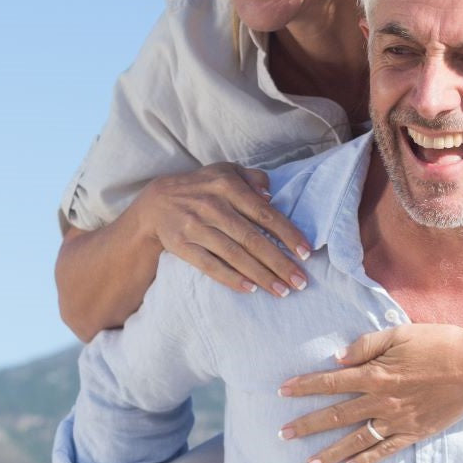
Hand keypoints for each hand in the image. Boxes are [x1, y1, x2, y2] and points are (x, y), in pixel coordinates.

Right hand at [132, 165, 311, 295]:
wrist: (156, 203)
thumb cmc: (201, 187)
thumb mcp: (225, 171)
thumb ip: (252, 178)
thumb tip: (272, 194)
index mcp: (228, 186)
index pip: (265, 213)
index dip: (288, 234)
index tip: (306, 253)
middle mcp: (213, 206)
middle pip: (253, 239)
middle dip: (280, 263)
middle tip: (301, 282)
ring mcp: (196, 227)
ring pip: (235, 256)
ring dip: (261, 276)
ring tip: (282, 291)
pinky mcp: (182, 245)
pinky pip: (210, 265)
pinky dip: (231, 279)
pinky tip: (251, 290)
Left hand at [276, 324, 462, 462]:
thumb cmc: (440, 343)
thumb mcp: (401, 333)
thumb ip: (367, 344)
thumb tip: (337, 358)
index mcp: (375, 374)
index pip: (330, 382)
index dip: (304, 386)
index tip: (282, 392)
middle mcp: (381, 401)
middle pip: (335, 415)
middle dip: (306, 425)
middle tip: (282, 434)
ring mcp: (397, 420)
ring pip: (355, 440)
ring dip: (328, 453)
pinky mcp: (414, 433)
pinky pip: (384, 451)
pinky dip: (365, 461)